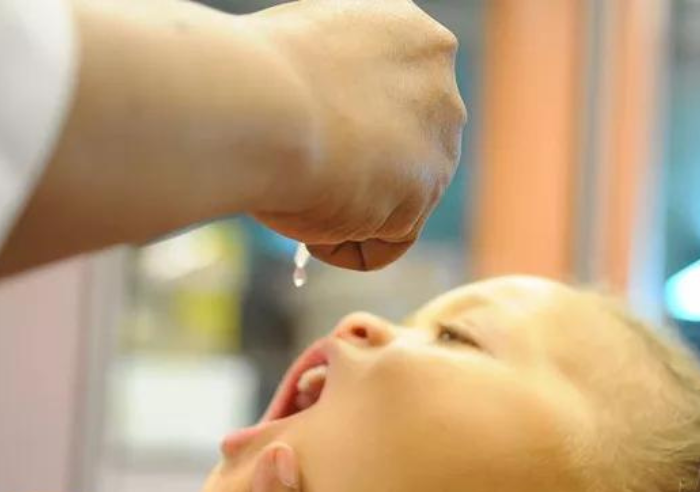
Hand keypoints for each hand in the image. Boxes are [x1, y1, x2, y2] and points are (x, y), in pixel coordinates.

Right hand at [247, 0, 465, 269]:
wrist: (261, 105)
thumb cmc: (257, 72)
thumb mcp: (308, 55)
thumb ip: (337, 84)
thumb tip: (327, 122)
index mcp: (415, 38)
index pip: (395, 96)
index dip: (348, 123)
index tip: (307, 132)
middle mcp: (442, 88)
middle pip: (403, 150)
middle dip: (357, 170)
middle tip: (301, 170)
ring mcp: (439, 147)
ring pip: (395, 200)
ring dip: (345, 208)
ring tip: (296, 190)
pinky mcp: (419, 201)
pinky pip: (383, 245)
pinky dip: (340, 246)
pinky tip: (306, 223)